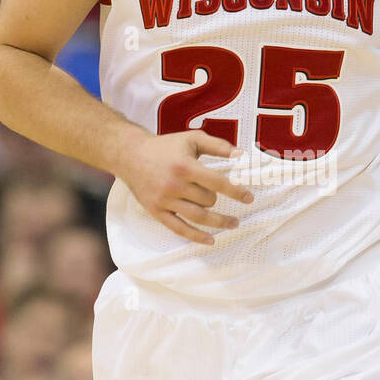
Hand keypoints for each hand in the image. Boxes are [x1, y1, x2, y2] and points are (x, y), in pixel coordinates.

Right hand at [116, 129, 253, 245]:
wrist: (131, 155)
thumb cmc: (165, 146)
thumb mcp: (191, 139)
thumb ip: (218, 146)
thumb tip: (241, 155)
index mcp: (185, 167)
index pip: (218, 183)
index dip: (236, 191)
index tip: (249, 197)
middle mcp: (175, 185)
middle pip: (208, 201)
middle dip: (217, 199)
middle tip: (220, 197)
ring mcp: (165, 200)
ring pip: (198, 217)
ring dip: (218, 222)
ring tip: (233, 223)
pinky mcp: (157, 211)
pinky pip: (179, 228)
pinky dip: (196, 237)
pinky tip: (210, 240)